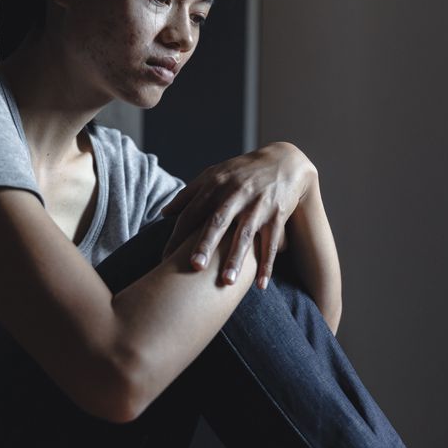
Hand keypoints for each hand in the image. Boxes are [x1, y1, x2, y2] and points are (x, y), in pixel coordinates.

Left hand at [161, 142, 316, 288]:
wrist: (284, 161)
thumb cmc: (242, 172)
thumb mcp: (214, 174)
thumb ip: (189, 193)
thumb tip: (164, 213)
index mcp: (215, 186)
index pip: (192, 213)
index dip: (177, 235)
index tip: (165, 259)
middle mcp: (235, 195)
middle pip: (218, 222)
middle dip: (206, 244)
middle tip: (195, 266)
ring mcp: (257, 206)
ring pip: (245, 235)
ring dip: (236, 258)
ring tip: (227, 281)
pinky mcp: (277, 215)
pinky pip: (271, 243)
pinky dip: (267, 264)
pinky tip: (260, 286)